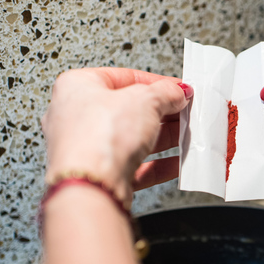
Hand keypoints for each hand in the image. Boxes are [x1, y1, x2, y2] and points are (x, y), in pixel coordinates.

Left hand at [41, 68, 191, 204]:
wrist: (92, 186)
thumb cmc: (100, 137)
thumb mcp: (145, 99)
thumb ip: (166, 92)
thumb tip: (176, 92)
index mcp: (77, 86)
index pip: (123, 78)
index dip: (155, 82)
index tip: (176, 89)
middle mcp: (78, 117)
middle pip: (130, 110)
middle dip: (162, 112)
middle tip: (184, 112)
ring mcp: (90, 149)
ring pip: (134, 139)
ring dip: (164, 138)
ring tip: (186, 135)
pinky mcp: (102, 175)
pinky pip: (135, 166)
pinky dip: (159, 163)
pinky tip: (177, 161)